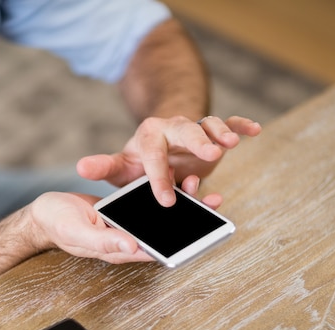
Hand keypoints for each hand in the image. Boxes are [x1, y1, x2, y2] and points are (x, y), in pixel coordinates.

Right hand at [28, 186, 222, 264]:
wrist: (45, 212)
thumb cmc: (57, 224)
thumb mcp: (79, 232)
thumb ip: (105, 241)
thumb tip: (133, 247)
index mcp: (118, 250)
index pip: (155, 251)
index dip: (178, 245)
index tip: (199, 232)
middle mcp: (127, 240)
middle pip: (164, 235)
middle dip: (188, 221)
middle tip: (210, 202)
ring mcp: (126, 226)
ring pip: (160, 219)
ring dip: (180, 204)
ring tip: (197, 184)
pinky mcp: (124, 212)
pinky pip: (148, 205)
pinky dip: (163, 194)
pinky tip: (177, 179)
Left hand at [76, 115, 260, 206]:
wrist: (160, 144)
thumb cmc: (140, 161)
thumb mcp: (121, 167)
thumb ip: (104, 167)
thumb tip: (80, 168)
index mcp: (148, 136)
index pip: (154, 156)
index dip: (160, 177)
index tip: (167, 200)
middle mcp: (173, 128)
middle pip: (185, 131)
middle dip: (198, 142)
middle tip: (211, 155)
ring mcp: (195, 130)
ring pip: (208, 125)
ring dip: (220, 133)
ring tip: (232, 143)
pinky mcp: (212, 134)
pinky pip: (229, 124)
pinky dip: (241, 125)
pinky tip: (254, 129)